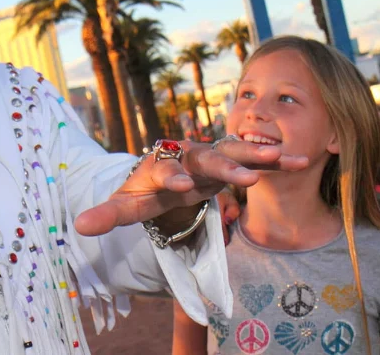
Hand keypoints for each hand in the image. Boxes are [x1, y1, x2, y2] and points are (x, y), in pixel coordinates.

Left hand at [74, 139, 307, 236]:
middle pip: (206, 158)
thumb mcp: (128, 204)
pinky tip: (302, 162)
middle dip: (222, 167)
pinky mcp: (234, 160)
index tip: (177, 186)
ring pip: (236, 152)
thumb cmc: (149, 189)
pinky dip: (278, 160)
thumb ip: (108, 214)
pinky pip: (257, 159)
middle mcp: (189, 155)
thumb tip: (77, 227)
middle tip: (241, 179)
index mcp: (162, 164)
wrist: (171, 168)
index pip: (164, 170)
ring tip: (278, 161)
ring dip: (256, 156)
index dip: (170, 177)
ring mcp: (214, 155)